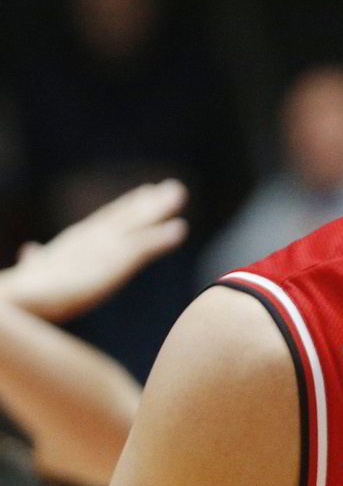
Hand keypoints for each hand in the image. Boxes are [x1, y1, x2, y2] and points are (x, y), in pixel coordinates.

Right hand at [0, 179, 187, 321]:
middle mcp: (91, 238)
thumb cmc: (22, 291)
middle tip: (174, 187)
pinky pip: (143, 247)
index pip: (106, 219)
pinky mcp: (112, 263)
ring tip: (180, 193)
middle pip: (125, 215)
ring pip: (137, 223)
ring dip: (159, 209)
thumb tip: (31, 250)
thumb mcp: (34, 269)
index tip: (145, 192)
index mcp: (75, 241)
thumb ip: (37, 260)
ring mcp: (103, 248)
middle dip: (149, 202)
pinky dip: (162, 237)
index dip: (126, 206)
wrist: (18, 298)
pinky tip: (180, 229)